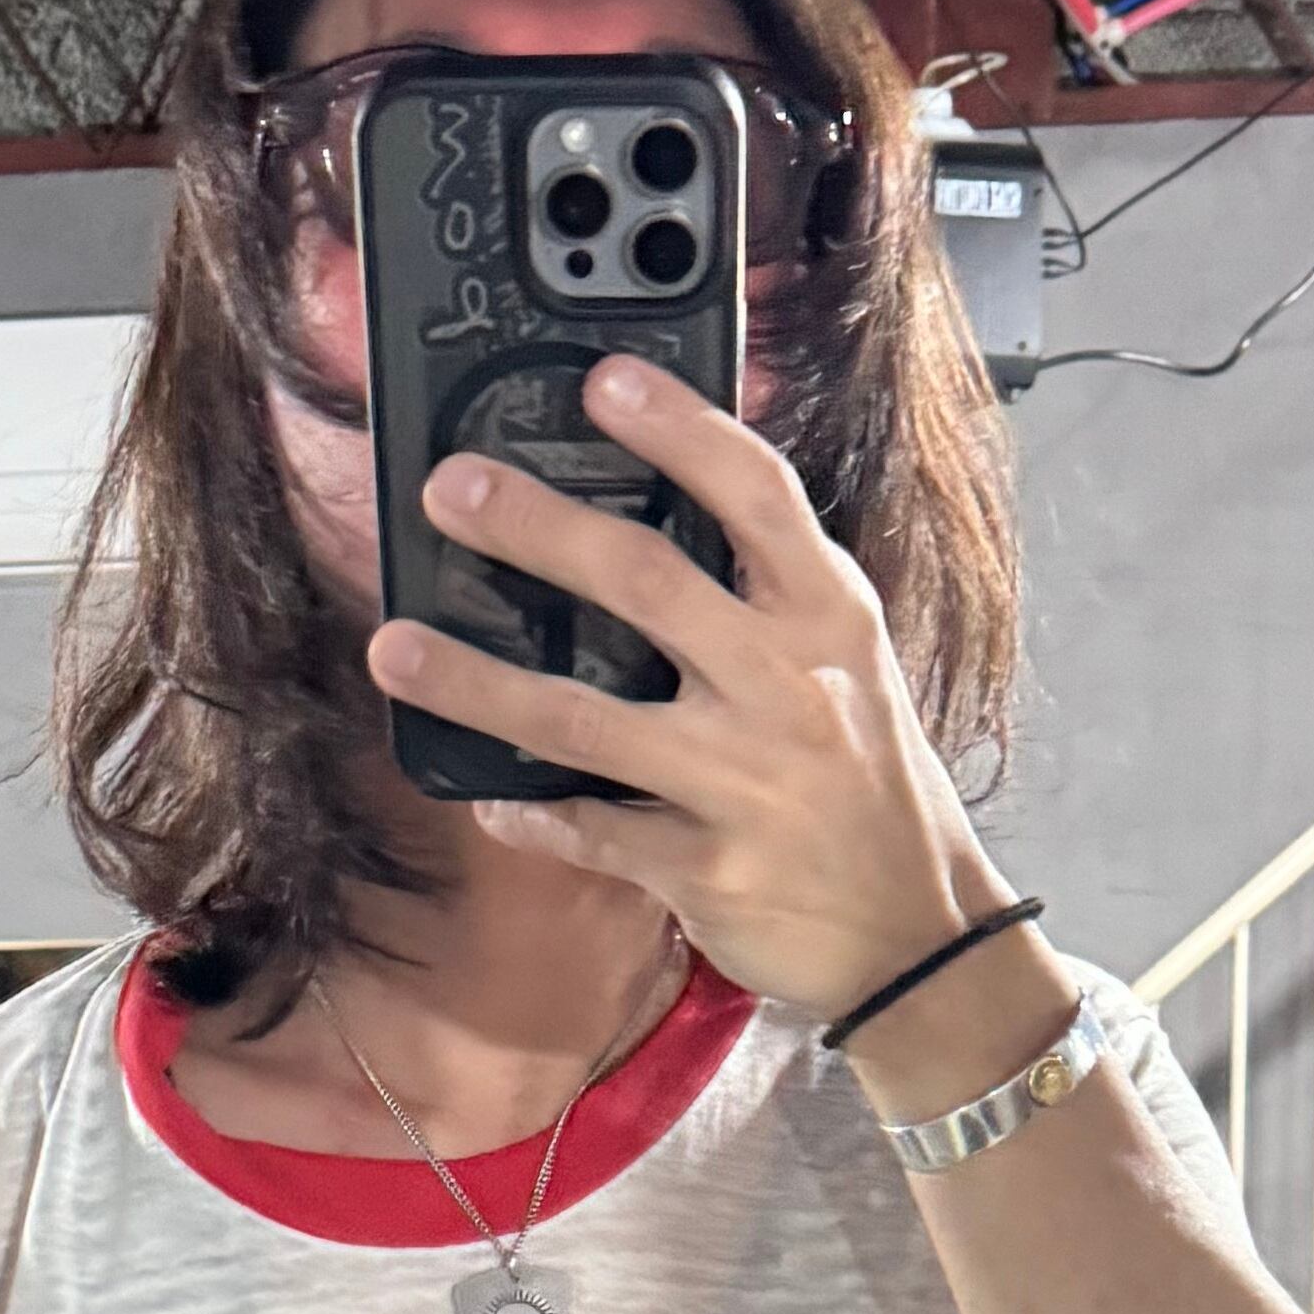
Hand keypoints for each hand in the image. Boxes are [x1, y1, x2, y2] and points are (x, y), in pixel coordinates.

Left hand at [363, 358, 1011, 1025]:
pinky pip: (590, 833)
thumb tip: (646, 519)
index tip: (602, 378)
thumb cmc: (868, 783)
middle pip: (645, 581)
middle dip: (536, 528)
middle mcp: (785, 686)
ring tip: (395, 647)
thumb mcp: (848, 665)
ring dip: (477, 681)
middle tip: (452, 490)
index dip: (678, 427)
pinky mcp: (704, 868)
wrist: (917, 934)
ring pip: (582, 719)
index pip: (755, 492)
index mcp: (827, 617)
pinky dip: (530, 814)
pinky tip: (483, 797)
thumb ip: (767, 596)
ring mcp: (741, 781)